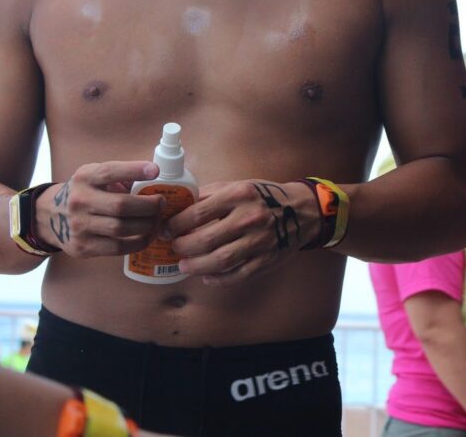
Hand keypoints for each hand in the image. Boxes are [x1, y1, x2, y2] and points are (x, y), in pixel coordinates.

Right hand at [35, 161, 162, 257]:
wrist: (49, 217)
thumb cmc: (85, 193)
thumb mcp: (94, 177)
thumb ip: (119, 177)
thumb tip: (155, 179)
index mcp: (84, 178)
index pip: (110, 172)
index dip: (134, 170)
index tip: (155, 170)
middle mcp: (79, 200)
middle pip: (121, 205)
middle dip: (149, 206)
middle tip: (161, 204)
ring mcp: (78, 226)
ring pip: (121, 229)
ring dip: (146, 226)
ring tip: (156, 221)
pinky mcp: (82, 247)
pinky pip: (117, 247)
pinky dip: (138, 242)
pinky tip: (146, 236)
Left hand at [167, 179, 320, 284]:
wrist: (300, 211)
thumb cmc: (262, 197)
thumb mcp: (237, 186)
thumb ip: (209, 195)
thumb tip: (178, 208)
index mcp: (238, 195)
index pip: (197, 213)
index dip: (176, 225)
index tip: (166, 230)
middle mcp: (249, 218)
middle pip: (205, 240)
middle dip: (183, 247)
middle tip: (174, 248)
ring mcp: (259, 241)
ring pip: (220, 260)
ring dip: (196, 266)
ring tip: (185, 265)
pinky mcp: (266, 260)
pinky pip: (238, 274)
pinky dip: (219, 279)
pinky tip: (207, 276)